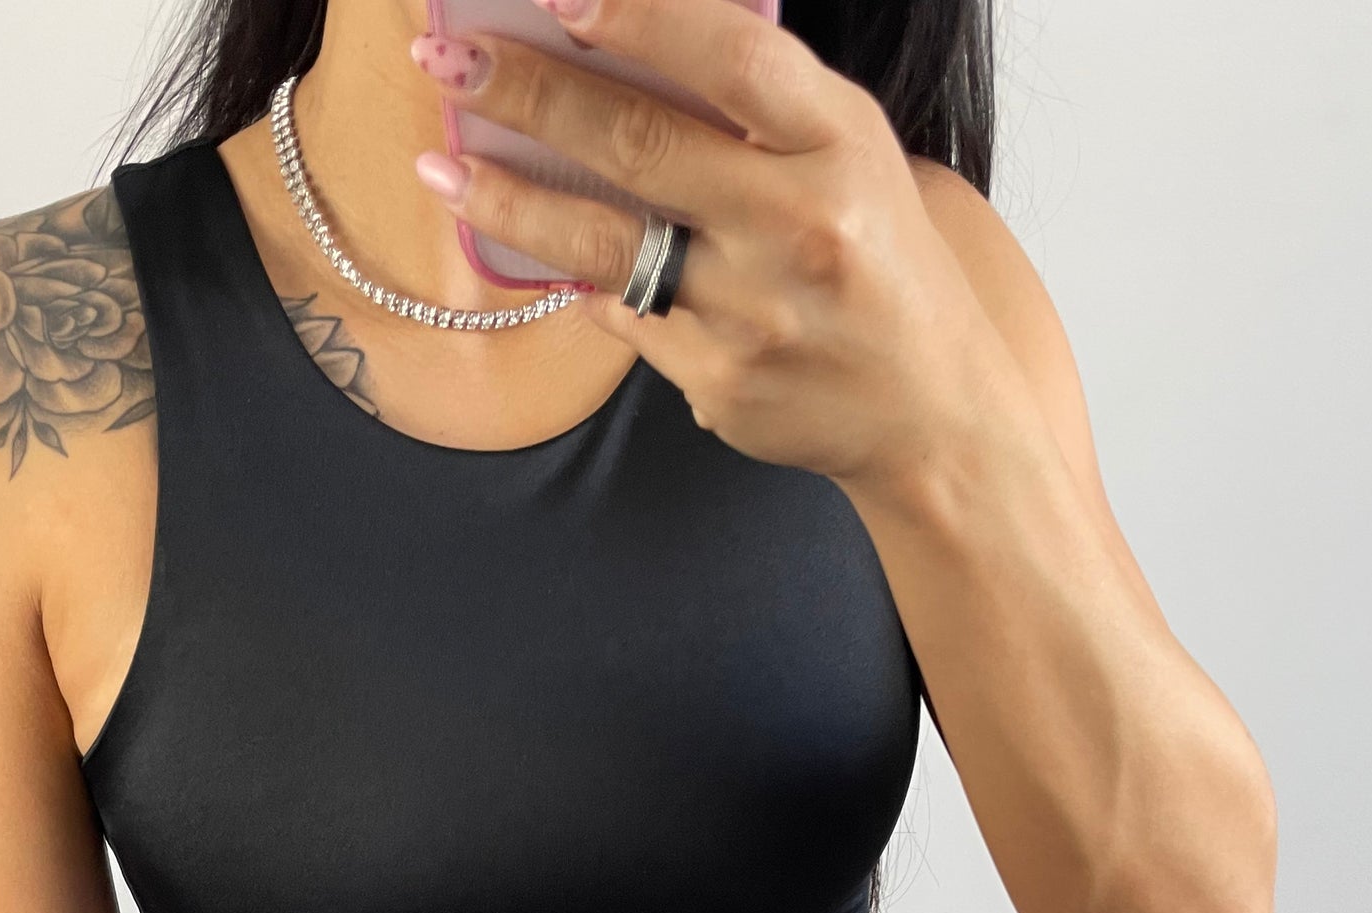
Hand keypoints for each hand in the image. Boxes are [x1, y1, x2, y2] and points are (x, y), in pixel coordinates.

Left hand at [409, 0, 987, 487]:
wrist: (930, 413)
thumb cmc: (880, 262)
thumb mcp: (848, 157)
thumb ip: (758, 107)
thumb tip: (622, 49)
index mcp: (840, 146)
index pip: (732, 58)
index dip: (641, 19)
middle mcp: (798, 226)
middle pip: (641, 144)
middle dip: (530, 94)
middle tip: (449, 59)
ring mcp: (752, 312)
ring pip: (605, 241)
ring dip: (509, 198)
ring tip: (441, 164)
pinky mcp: (717, 382)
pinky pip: (625, 314)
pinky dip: (580, 277)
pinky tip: (535, 249)